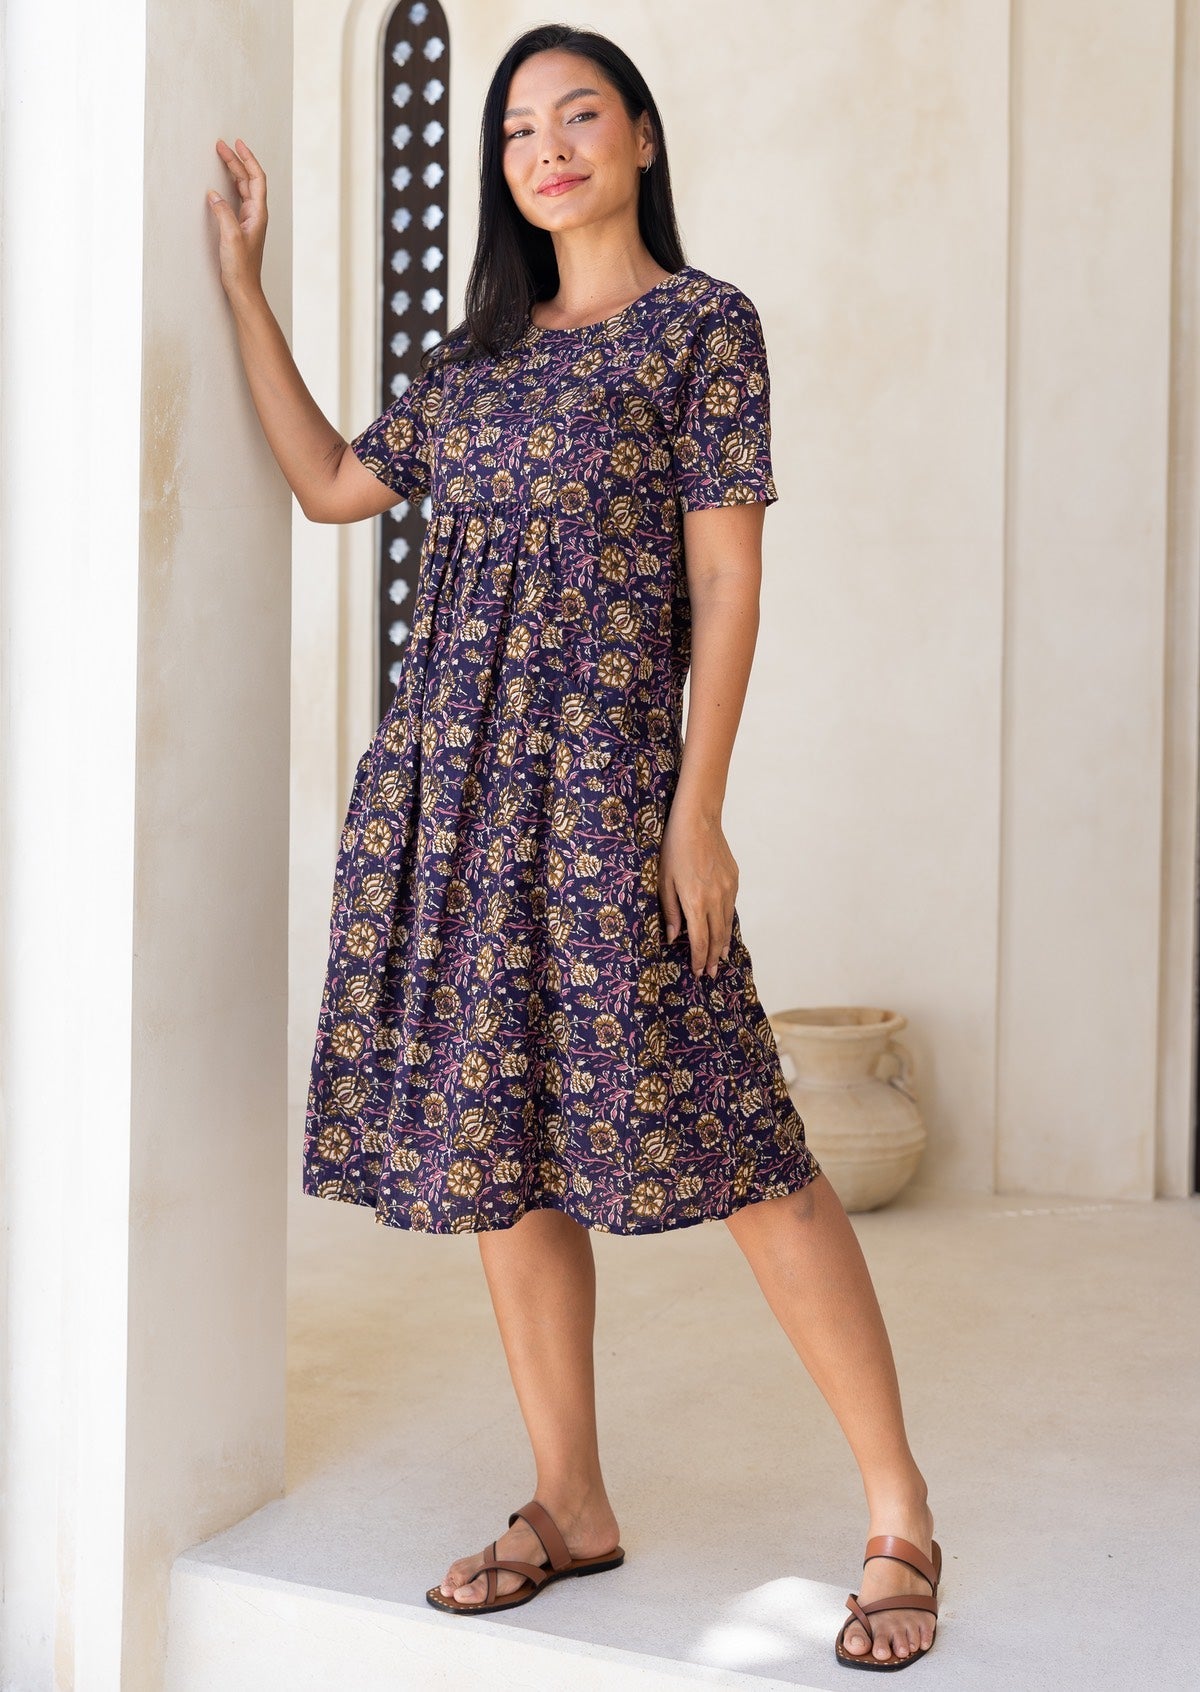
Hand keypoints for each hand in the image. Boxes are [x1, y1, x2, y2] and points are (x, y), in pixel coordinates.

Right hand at [207, 137, 267, 299]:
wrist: (244, 288)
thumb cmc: (241, 267)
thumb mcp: (230, 236)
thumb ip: (223, 212)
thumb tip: (213, 194)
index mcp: (258, 214)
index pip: (256, 178)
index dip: (248, 159)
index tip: (237, 144)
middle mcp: (256, 215)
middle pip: (248, 180)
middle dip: (236, 161)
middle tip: (221, 146)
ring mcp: (249, 220)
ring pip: (242, 189)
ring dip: (233, 172)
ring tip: (222, 157)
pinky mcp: (240, 227)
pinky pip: (236, 200)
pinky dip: (229, 187)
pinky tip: (221, 183)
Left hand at [658, 798, 736, 978]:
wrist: (698, 821)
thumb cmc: (674, 848)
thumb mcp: (663, 881)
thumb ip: (670, 911)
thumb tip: (674, 937)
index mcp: (695, 902)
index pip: (699, 940)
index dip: (698, 959)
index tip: (698, 972)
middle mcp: (715, 899)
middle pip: (716, 937)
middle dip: (713, 958)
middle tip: (711, 973)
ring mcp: (727, 889)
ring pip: (727, 924)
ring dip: (723, 944)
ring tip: (720, 958)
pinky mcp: (733, 880)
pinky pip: (731, 908)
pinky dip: (727, 923)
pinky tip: (724, 930)